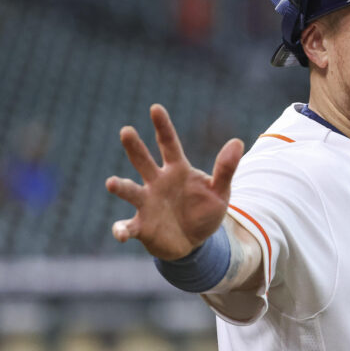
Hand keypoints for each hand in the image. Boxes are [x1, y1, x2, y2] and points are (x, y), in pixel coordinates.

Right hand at [105, 104, 243, 260]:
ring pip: (131, 191)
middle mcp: (157, 182)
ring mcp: (147, 203)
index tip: (155, 108)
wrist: (195, 242)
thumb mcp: (220, 191)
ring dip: (120, 187)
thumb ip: (226, 168)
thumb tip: (237, 142)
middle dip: (134, 147)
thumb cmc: (204, 211)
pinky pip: (128, 227)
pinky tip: (120, 234)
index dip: (163, 127)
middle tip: (126, 131)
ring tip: (111, 183)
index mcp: (176, 170)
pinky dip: (121, 230)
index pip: (169, 144)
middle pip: (143, 161)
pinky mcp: (141, 226)